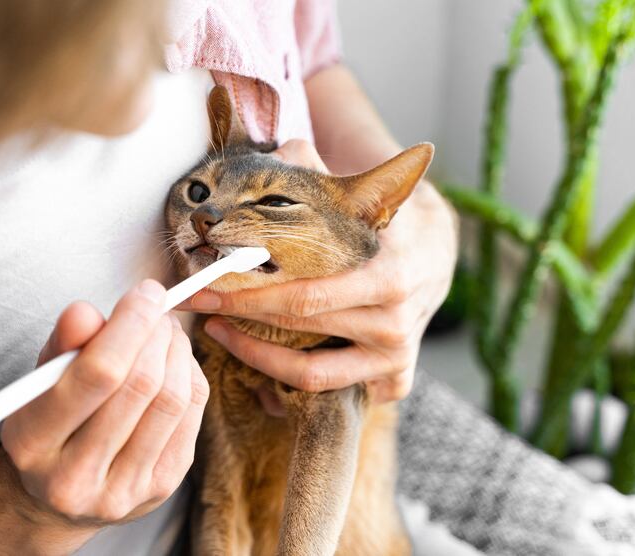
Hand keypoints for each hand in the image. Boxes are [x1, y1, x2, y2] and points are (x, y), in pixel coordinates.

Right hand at [1, 280, 208, 527]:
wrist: (61, 491)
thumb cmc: (50, 419)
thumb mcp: (41, 380)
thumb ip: (63, 344)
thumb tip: (85, 311)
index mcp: (33, 444)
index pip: (97, 374)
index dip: (130, 324)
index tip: (146, 292)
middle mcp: (76, 477)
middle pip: (141, 386)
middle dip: (156, 333)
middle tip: (157, 309)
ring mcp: (123, 490)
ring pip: (172, 400)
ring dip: (178, 351)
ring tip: (167, 331)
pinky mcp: (161, 486)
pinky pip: (191, 415)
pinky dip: (190, 376)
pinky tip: (176, 361)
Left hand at [180, 140, 457, 402]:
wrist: (437, 255)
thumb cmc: (387, 224)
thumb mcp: (362, 196)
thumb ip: (319, 173)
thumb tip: (280, 149)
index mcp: (387, 275)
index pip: (305, 295)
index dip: (246, 296)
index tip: (201, 287)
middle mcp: (393, 323)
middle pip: (300, 329)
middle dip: (239, 318)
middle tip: (197, 304)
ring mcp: (395, 357)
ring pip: (312, 376)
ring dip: (257, 358)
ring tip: (220, 332)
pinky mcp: (394, 379)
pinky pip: (336, 394)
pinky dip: (296, 388)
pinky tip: (264, 368)